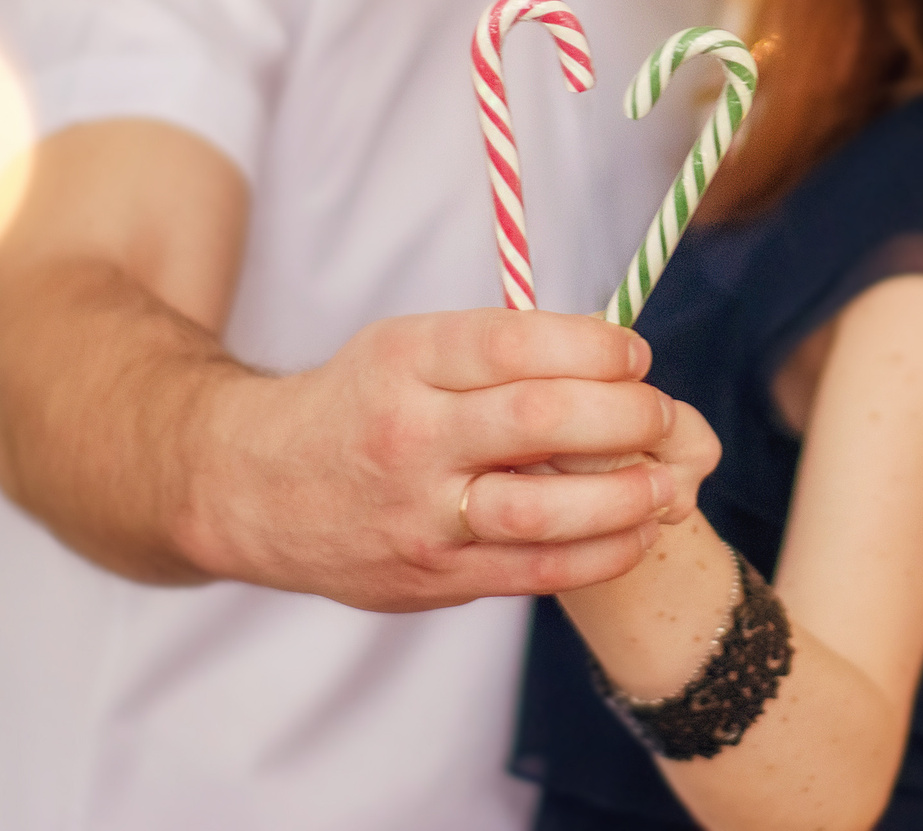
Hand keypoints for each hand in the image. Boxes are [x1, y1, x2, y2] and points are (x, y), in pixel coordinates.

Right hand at [180, 308, 719, 612]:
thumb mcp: (408, 348)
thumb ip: (500, 354)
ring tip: (668, 483)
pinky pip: (534, 571)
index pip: (515, 344)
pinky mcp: (430, 578)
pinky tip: (638, 531)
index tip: (634, 355)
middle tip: (660, 413)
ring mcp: (418, 515)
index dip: (594, 348)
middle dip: (624, 416)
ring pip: (542, 510)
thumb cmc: (360, 403)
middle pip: (539, 421)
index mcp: (405, 360)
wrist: (254, 488)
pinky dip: (601, 553)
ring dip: (626, 496)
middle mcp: (410, 436)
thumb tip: (620, 360)